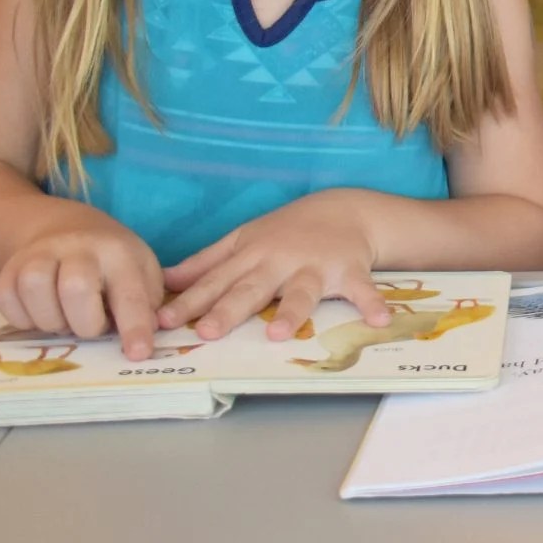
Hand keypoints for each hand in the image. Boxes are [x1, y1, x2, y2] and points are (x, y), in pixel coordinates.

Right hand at [0, 214, 166, 359]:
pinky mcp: (8, 268)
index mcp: (119, 252)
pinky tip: (41, 314)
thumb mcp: (142, 273)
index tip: (138, 354)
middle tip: (92, 327)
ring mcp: (39, 254)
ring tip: (66, 320)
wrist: (66, 230)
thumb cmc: (112, 263)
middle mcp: (77, 247)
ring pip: (34, 288)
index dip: (134, 327)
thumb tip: (143, 339)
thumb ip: (146, 305)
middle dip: (85, 323)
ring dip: (51, 320)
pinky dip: (23, 318)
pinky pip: (6, 298)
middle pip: (75, 288)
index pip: (129, 292)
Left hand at [159, 190, 388, 340]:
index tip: (162, 322)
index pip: (214, 281)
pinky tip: (380, 321)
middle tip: (208, 332)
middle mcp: (279, 261)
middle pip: (251, 289)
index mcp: (250, 255)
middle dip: (229, 309)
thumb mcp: (243, 239)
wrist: (345, 208)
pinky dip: (372, 303)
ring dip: (292, 311)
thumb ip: (206, 263)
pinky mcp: (349, 271)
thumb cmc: (287, 231)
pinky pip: (362, 290)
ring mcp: (315, 266)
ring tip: (280, 334)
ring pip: (301, 291)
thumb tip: (165, 281)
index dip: (188, 302)